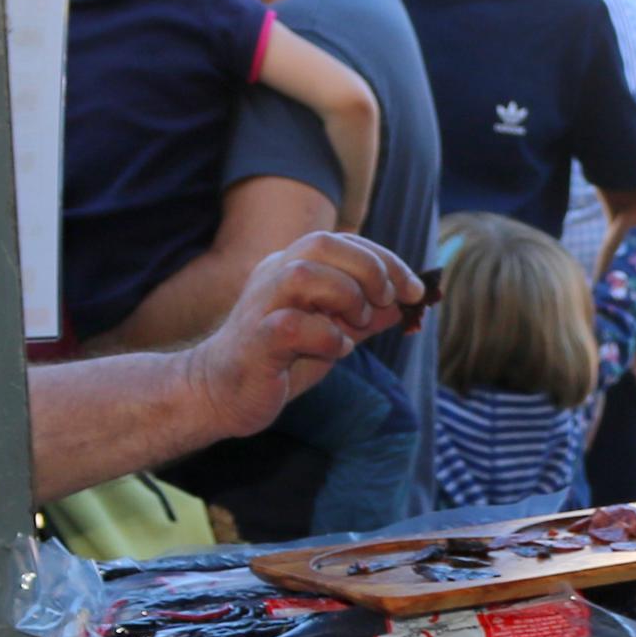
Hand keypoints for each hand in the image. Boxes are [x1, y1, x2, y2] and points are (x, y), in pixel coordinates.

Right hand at [190, 232, 418, 437]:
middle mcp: (273, 276)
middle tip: (386, 301)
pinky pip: (291, 325)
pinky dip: (326, 337)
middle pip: (322, 243)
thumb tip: (405, 304)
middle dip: (369, 268)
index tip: (414, 289)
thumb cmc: (278, 362)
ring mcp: (261, 306)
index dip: (385, 258)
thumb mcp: (332, 334)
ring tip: (357, 325)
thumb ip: (364, 317)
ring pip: (305, 274)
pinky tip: (336, 351)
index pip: (342, 241)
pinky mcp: (255, 341)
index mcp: (291, 267)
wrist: (220, 395)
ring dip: (346, 296)